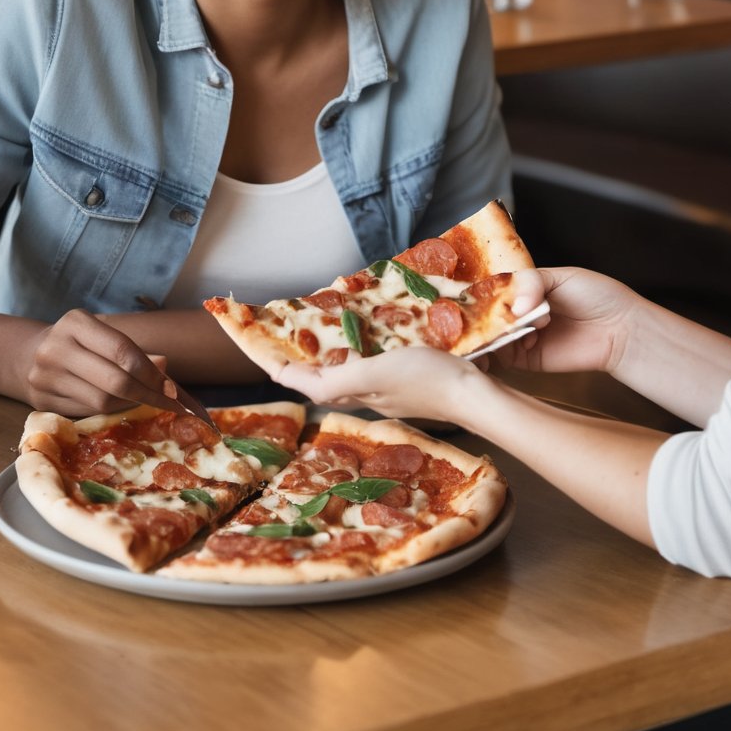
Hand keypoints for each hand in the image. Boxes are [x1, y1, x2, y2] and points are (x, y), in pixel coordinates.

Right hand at [19, 309, 204, 418]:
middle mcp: (56, 348)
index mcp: (75, 322)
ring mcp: (45, 376)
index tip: (171, 387)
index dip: (151, 372)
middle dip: (147, 394)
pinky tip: (123, 407)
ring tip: (148, 403)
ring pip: (102, 402)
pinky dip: (111, 411)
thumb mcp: (100, 335)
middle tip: (168, 402)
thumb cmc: (77, 343)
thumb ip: (131, 351)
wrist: (26, 356)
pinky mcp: (41, 401)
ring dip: (132, 404)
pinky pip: (87, 412)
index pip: (122, 350)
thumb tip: (164, 367)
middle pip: (114, 381)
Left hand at [274, 345, 484, 424]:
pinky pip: (367, 367)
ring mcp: (384, 391)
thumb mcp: (377, 373)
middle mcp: (364, 395)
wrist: (473, 395)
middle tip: (283, 337)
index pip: (304, 382)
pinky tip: (363, 339)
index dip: (279, 367)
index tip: (257, 349)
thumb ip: (339, 378)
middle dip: (298, 362)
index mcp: (352, 393)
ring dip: (325, 358)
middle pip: (319, 380)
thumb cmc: (426, 379)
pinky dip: (354, 354)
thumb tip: (296, 382)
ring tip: (315, 335)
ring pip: (343, 374)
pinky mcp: (403, 382)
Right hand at [490, 267, 642, 376]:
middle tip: (493, 312)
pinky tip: (515, 340)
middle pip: (489, 313)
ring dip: (494, 331)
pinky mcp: (527, 360)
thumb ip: (531, 283)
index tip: (480, 293)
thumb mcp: (561, 277)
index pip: (495, 289)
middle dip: (487, 313)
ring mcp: (522, 336)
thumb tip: (513, 306)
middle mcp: (521, 313)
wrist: (620, 329)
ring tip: (509, 325)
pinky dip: (500, 349)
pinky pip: (503, 356)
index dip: (485, 291)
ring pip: (492, 334)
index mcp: (526, 289)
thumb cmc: (597, 296)